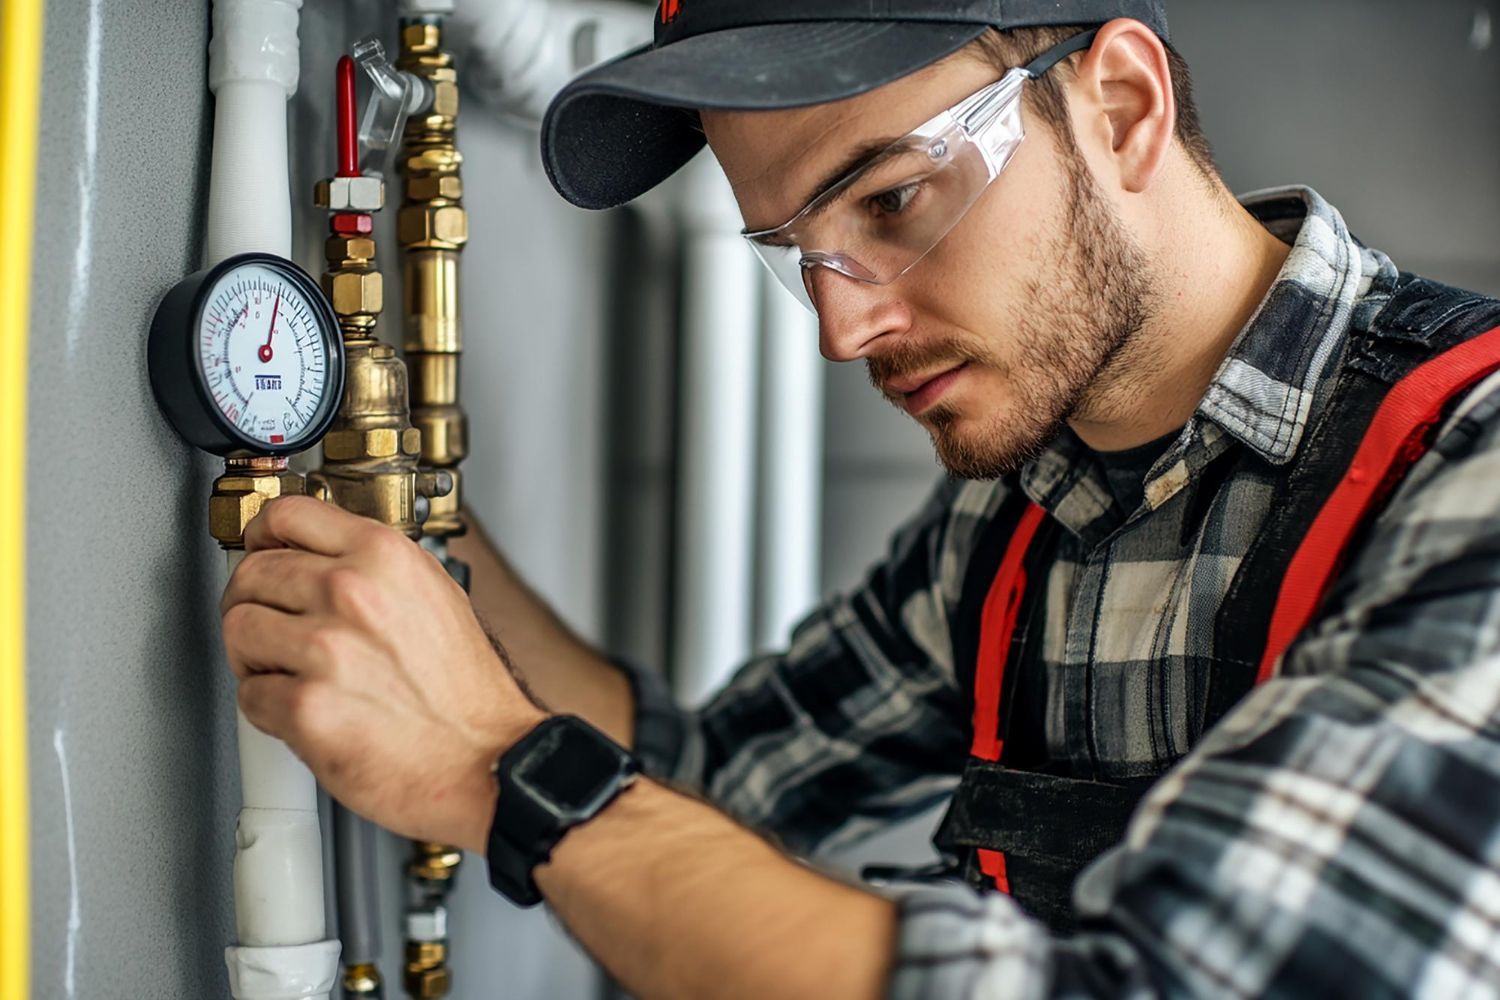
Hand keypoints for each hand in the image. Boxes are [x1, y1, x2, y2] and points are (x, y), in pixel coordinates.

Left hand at [221, 495, 547, 852]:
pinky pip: (250, 694)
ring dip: (254, 655)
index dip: (262, 535)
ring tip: (287, 670)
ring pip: (240, 630)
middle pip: (252, 573)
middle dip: (253, 601)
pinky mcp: (306, 707)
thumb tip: (318, 554)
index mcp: (383, 555)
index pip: (287, 514)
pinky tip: (302, 708)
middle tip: (271, 625)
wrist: (485, 756)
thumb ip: (374, 566)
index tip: (260, 550)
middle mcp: (351, 593)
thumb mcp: (434, 593)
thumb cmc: (464, 688)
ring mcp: (325, 650)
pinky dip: (267, 706)